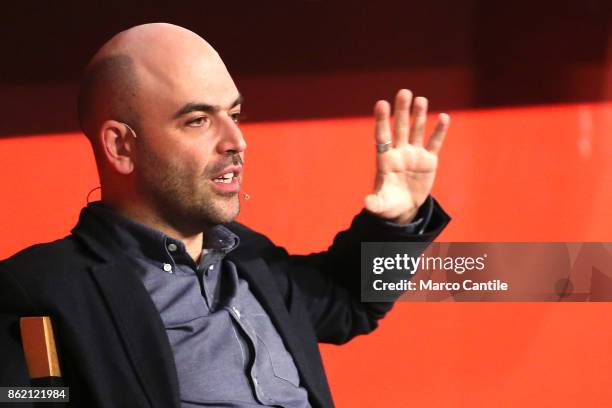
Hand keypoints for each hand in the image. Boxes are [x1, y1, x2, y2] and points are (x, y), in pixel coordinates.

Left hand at [364, 89, 449, 223]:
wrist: (404, 207)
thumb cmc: (388, 204)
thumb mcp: (381, 205)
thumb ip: (374, 203)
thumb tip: (366, 205)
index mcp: (385, 160)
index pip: (382, 136)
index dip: (382, 120)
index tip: (381, 103)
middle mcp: (399, 153)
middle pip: (399, 128)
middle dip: (401, 111)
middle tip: (404, 92)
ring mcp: (414, 155)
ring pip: (416, 131)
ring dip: (419, 116)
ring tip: (420, 99)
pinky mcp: (429, 161)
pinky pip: (434, 144)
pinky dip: (439, 131)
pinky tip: (444, 117)